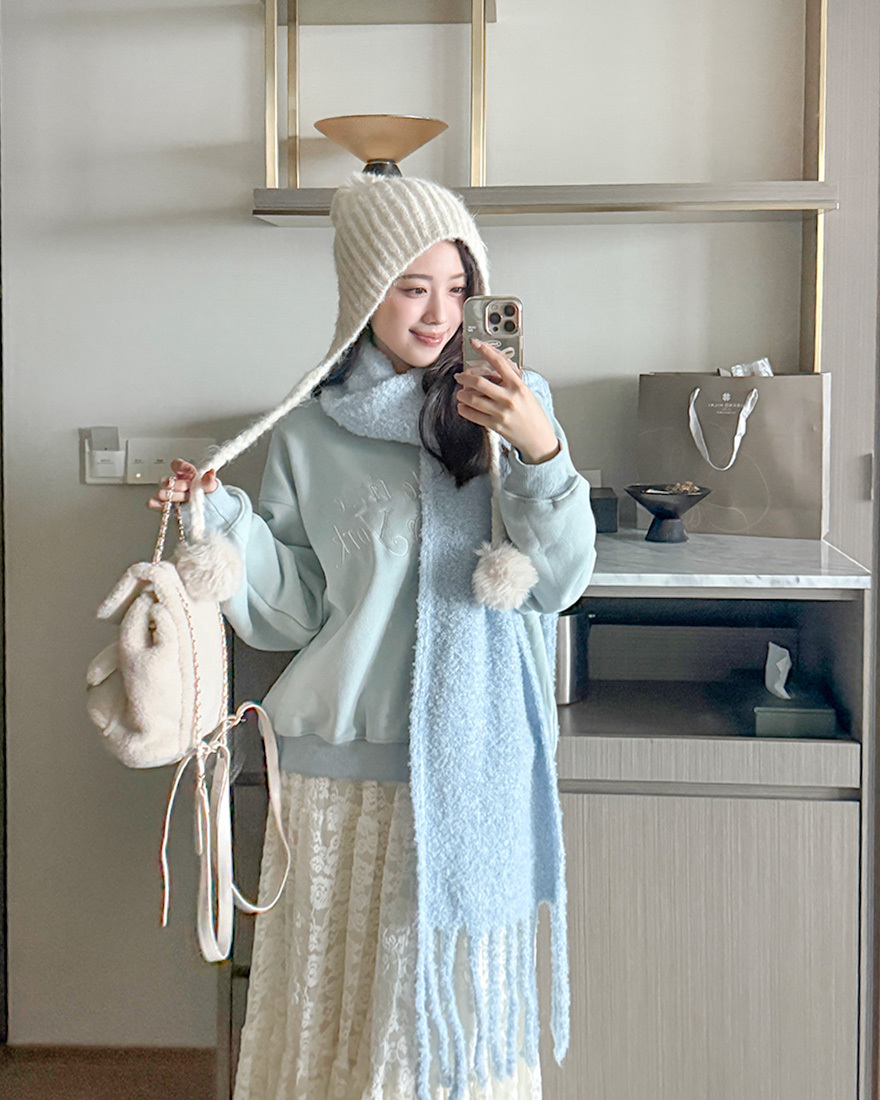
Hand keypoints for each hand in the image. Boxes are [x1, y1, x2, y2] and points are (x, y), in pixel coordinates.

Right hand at [147, 458, 218, 510]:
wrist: (212, 510)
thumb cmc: (209, 494)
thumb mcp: (212, 486)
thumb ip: (210, 480)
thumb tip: (210, 473)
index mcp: (186, 475)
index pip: (178, 466)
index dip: (181, 466)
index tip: (190, 471)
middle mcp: (178, 483)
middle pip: (170, 480)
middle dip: (175, 484)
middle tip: (181, 487)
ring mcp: (173, 494)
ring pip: (165, 491)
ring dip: (164, 493)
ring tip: (163, 495)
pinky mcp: (170, 506)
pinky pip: (161, 504)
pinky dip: (157, 503)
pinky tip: (153, 503)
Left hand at [454, 339, 560, 463]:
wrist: (538, 438)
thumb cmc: (533, 415)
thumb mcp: (526, 393)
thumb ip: (510, 381)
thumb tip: (491, 369)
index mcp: (518, 387)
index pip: (499, 363)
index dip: (485, 351)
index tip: (476, 344)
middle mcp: (509, 398)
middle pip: (479, 382)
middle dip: (465, 377)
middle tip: (460, 376)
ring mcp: (501, 413)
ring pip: (472, 399)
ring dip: (462, 394)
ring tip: (460, 392)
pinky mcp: (495, 425)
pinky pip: (473, 415)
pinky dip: (464, 409)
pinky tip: (462, 406)